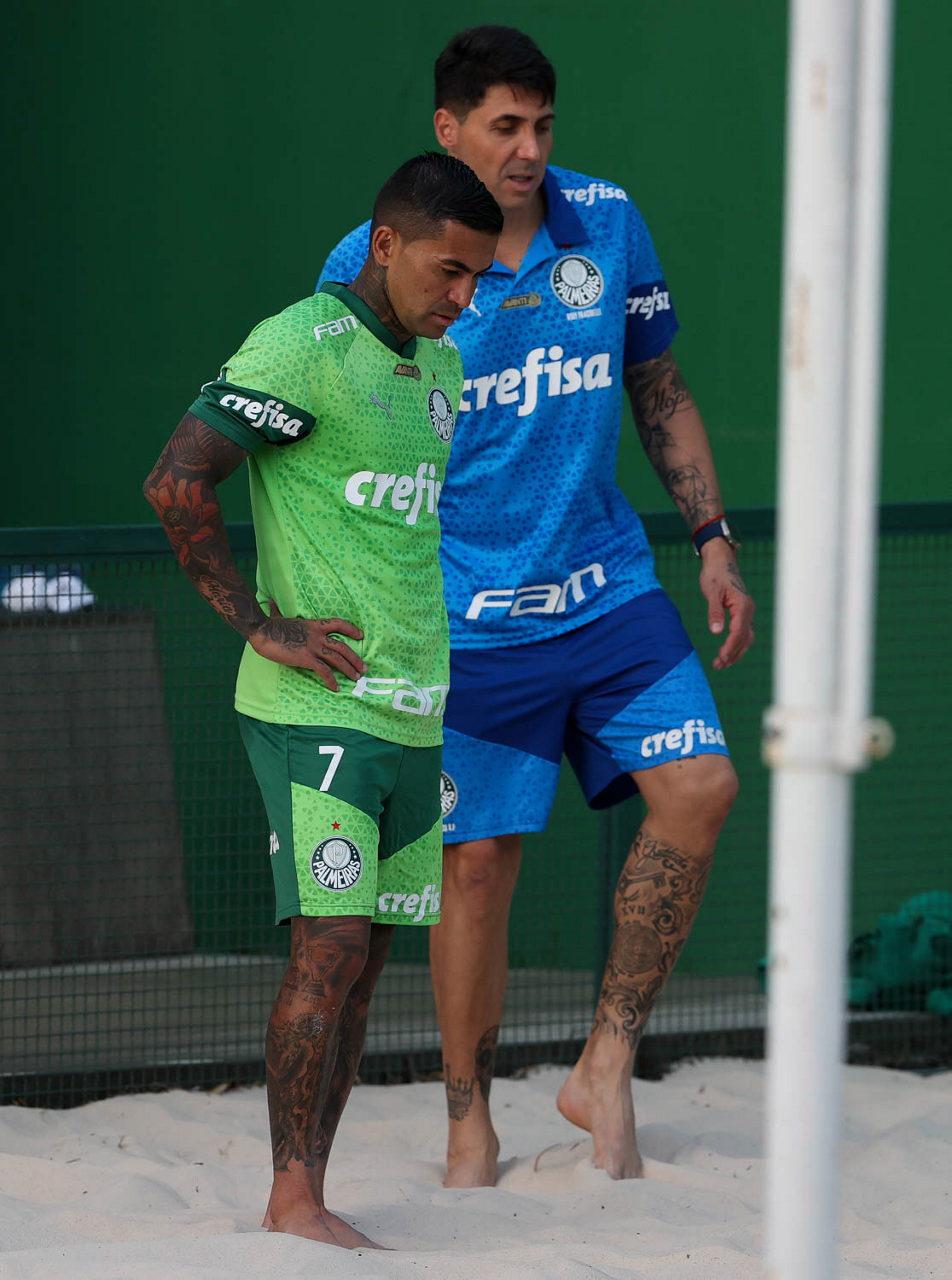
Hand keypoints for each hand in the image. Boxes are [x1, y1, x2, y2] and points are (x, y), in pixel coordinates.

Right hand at [249, 599, 365, 690]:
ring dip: (349, 669)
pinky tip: (336, 687)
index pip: (338, 624)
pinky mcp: (307, 658)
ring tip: (356, 677)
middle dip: (355, 658)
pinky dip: (331, 680)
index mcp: (314, 625)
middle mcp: (317, 636)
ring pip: (338, 659)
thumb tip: (269, 602)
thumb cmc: (269, 625)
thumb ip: (277, 611)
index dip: (351, 629)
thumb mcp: (278, 616)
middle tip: (363, 667)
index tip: (361, 635)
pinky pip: (324, 671)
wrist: (263, 631)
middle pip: (343, 646)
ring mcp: (313, 647)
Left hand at [698, 542, 754, 669]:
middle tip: (718, 665)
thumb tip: (716, 632)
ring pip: (746, 637)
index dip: (730, 647)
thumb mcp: (712, 592)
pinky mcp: (742, 612)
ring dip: (735, 652)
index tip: (720, 658)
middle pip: (744, 638)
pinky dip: (736, 644)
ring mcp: (747, 612)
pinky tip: (727, 653)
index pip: (739, 631)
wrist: (720, 560)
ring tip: (720, 664)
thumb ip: (714, 612)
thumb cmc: (715, 574)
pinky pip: (743, 632)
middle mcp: (748, 610)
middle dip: (732, 653)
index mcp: (742, 605)